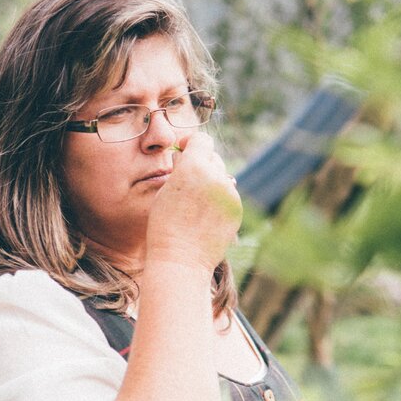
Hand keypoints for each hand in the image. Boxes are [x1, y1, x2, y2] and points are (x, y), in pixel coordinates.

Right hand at [145, 133, 240, 271]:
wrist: (182, 260)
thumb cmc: (164, 226)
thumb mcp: (164, 191)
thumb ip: (179, 169)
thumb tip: (185, 155)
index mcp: (193, 168)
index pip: (201, 140)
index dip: (192, 143)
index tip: (184, 151)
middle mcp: (216, 177)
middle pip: (213, 157)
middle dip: (201, 163)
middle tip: (187, 180)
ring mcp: (229, 193)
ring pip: (222, 176)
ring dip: (210, 181)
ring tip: (194, 202)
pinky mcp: (236, 208)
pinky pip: (228, 194)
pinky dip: (218, 199)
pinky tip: (204, 215)